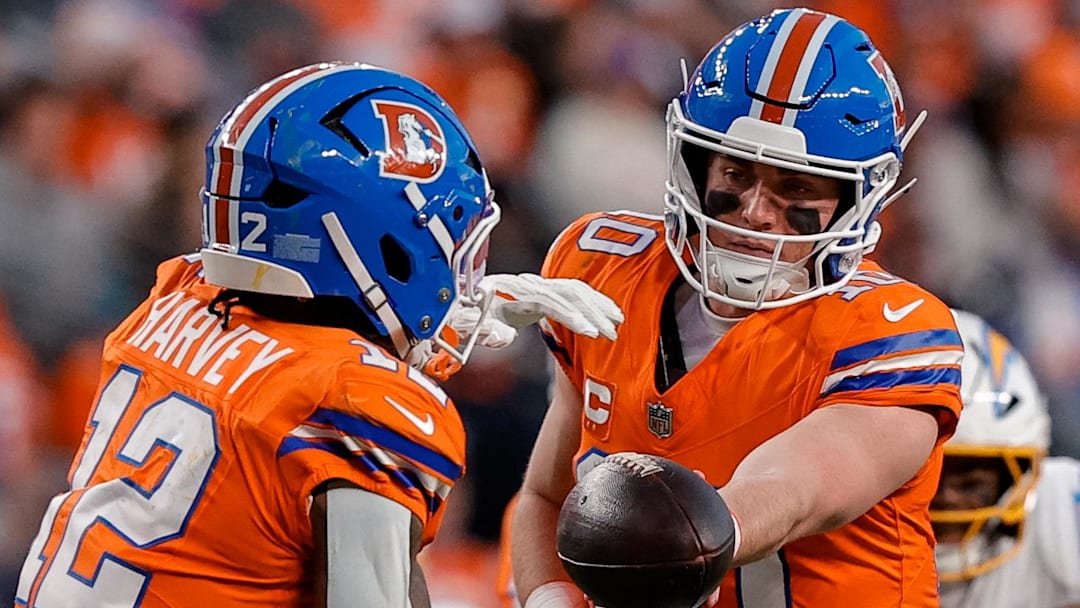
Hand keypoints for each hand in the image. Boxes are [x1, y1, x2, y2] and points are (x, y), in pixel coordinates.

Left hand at [450, 273, 623, 348]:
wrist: (453, 303)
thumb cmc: (459, 316)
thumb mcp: (466, 327)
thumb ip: (485, 332)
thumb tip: (506, 335)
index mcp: (510, 292)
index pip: (549, 300)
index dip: (571, 316)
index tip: (590, 332)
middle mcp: (525, 284)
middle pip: (568, 291)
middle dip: (593, 311)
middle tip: (611, 333)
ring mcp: (534, 286)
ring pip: (574, 289)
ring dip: (597, 304)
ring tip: (616, 322)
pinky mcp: (539, 292)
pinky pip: (571, 292)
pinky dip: (591, 301)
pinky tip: (604, 312)